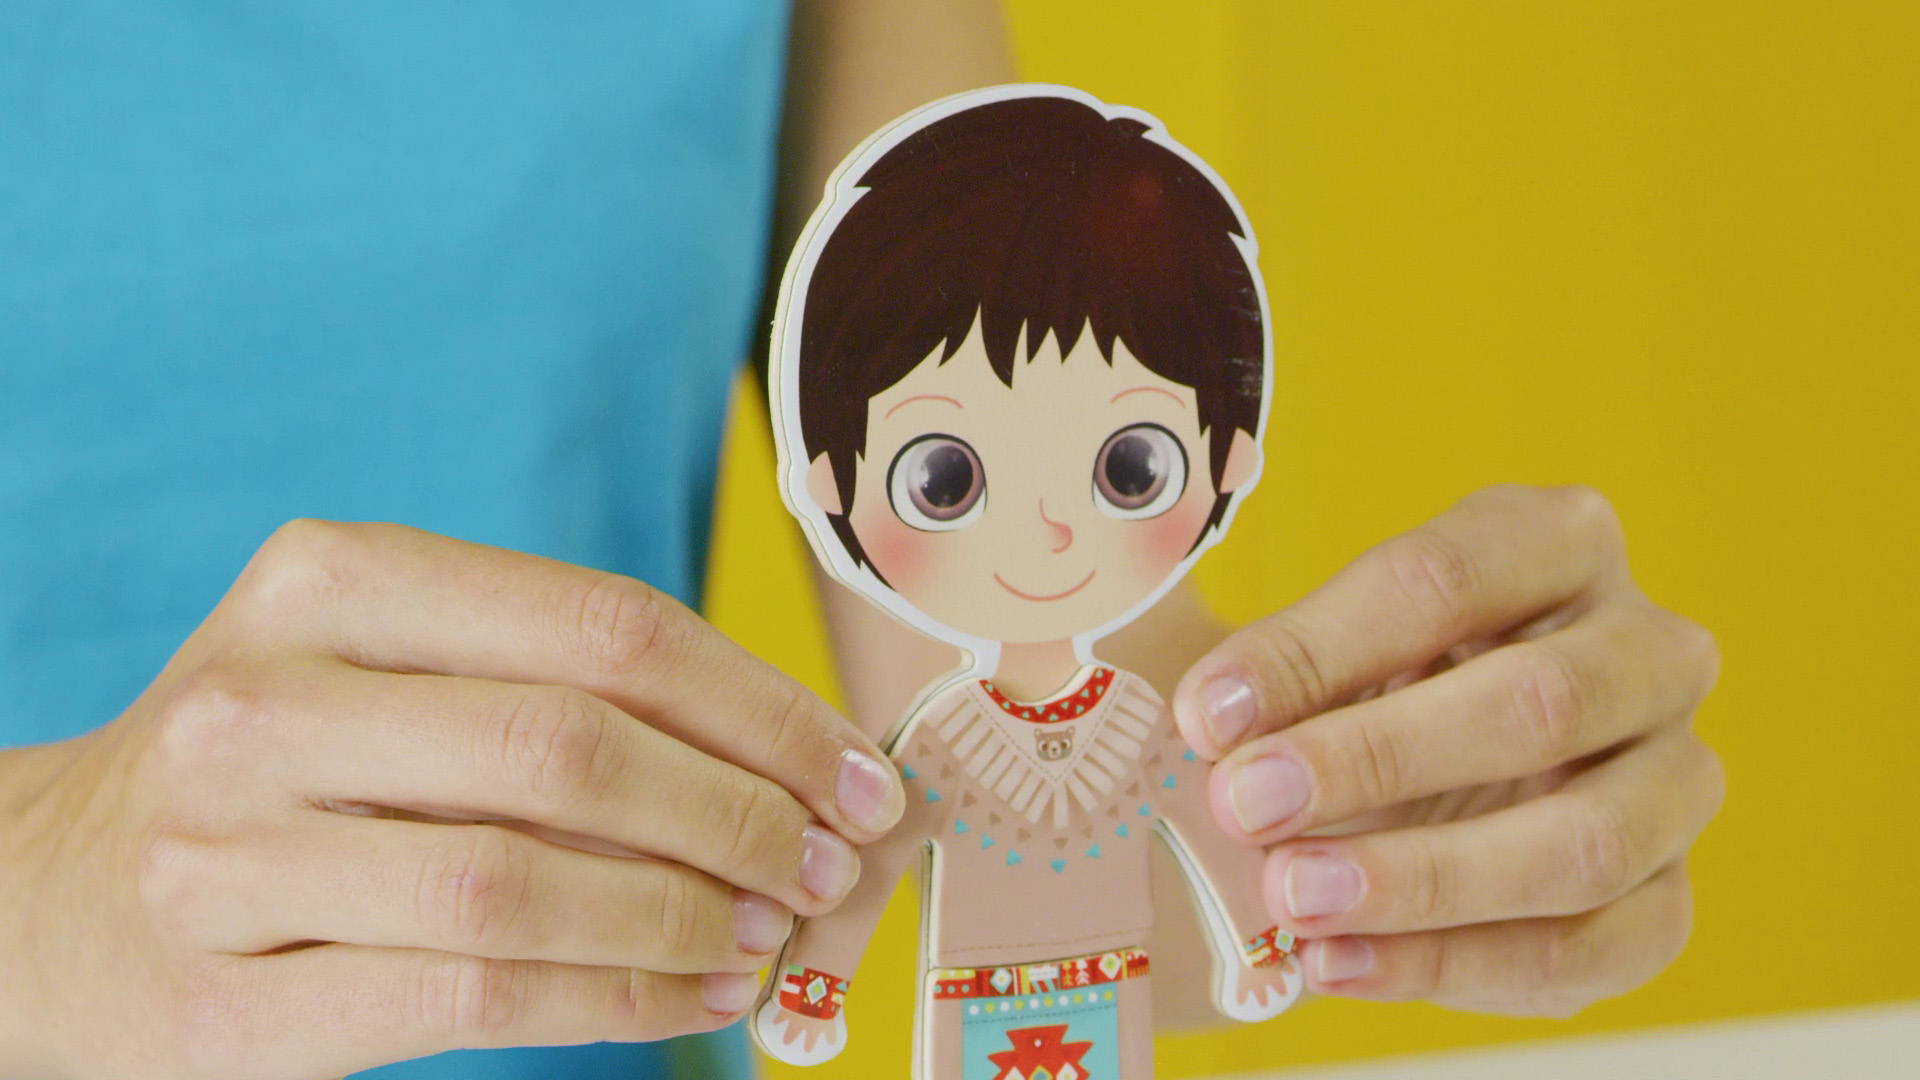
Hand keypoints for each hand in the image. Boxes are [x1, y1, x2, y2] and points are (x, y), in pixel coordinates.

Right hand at [0, 521, 903, 1079]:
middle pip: (570, 747)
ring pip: (521, 882)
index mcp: (328, 583)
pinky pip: (471, 996)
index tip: (855, 770)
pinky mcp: (223, 997)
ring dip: (685, 917)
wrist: (45, 891)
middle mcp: (264, 701)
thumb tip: (790, 764)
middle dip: (738, 812)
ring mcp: (226, 854)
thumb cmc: (281, 765)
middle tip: (825, 861)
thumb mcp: (385, 672)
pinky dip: (615, 999)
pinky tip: (691, 994)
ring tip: (768, 935)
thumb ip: (555, 689)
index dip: (759, 706)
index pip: (602, 628)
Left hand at [1171, 486, 1722, 1017]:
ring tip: (1291, 901)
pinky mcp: (1666, 895)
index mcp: (1553, 540)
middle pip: (1539, 701)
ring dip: (1425, 881)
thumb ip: (1239, 646)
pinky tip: (1335, 964)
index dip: (1318, 650)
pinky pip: (1593, 948)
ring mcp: (1674, 776)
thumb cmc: (1342, 690)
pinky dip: (1455, 969)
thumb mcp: (1295, 644)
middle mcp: (1645, 647)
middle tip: (1245, 805)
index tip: (1207, 713)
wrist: (1404, 786)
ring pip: (1586, 841)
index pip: (1443, 580)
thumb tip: (1171, 671)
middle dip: (1376, 761)